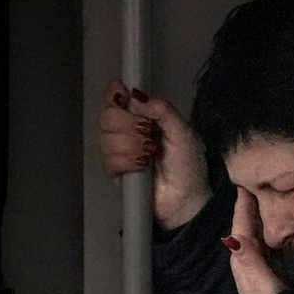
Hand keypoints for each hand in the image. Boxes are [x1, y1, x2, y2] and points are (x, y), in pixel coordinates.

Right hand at [98, 81, 210, 229]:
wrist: (187, 199)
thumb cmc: (188, 164)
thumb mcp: (183, 131)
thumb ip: (162, 109)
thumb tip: (137, 94)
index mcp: (141, 115)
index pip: (114, 95)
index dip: (115, 94)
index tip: (125, 99)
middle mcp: (126, 130)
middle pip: (106, 115)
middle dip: (128, 123)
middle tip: (149, 133)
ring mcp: (118, 151)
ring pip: (106, 138)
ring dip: (131, 144)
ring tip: (150, 153)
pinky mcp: (115, 172)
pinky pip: (108, 160)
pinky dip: (127, 161)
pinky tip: (142, 166)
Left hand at [224, 187, 288, 293]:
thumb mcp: (261, 283)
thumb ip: (250, 260)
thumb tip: (235, 236)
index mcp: (243, 257)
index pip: (241, 223)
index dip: (243, 202)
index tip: (245, 177)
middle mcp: (248, 258)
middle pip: (249, 224)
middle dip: (253, 203)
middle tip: (261, 179)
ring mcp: (260, 264)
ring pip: (260, 232)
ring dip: (264, 214)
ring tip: (272, 194)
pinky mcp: (273, 270)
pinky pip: (271, 242)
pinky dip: (273, 229)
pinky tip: (280, 222)